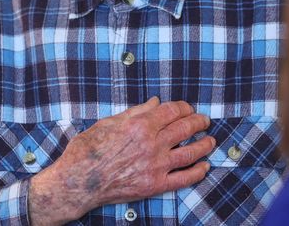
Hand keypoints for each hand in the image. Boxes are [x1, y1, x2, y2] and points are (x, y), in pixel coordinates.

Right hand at [28, 97, 214, 224]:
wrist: (78, 182)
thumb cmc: (89, 150)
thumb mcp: (109, 122)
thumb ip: (136, 112)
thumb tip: (155, 102)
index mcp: (140, 125)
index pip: (173, 111)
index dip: (185, 107)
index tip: (188, 108)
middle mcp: (152, 143)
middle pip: (185, 128)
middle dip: (199, 122)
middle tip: (204, 121)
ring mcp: (155, 165)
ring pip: (190, 152)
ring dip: (204, 145)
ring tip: (210, 140)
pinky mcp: (154, 185)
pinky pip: (183, 179)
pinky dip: (197, 172)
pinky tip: (205, 166)